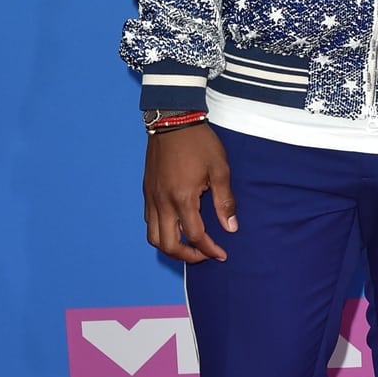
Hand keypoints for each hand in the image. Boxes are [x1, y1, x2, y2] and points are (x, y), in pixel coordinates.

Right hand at [143, 123, 236, 262]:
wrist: (173, 120)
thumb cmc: (199, 143)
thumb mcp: (220, 170)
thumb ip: (225, 201)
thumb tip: (231, 227)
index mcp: (182, 198)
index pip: (195, 236)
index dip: (209, 250)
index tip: (221, 254)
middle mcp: (162, 202)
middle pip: (168, 245)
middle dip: (188, 256)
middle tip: (205, 255)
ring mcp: (151, 198)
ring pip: (153, 237)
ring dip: (171, 247)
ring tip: (189, 247)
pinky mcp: (146, 192)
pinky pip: (149, 222)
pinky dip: (161, 232)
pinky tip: (176, 227)